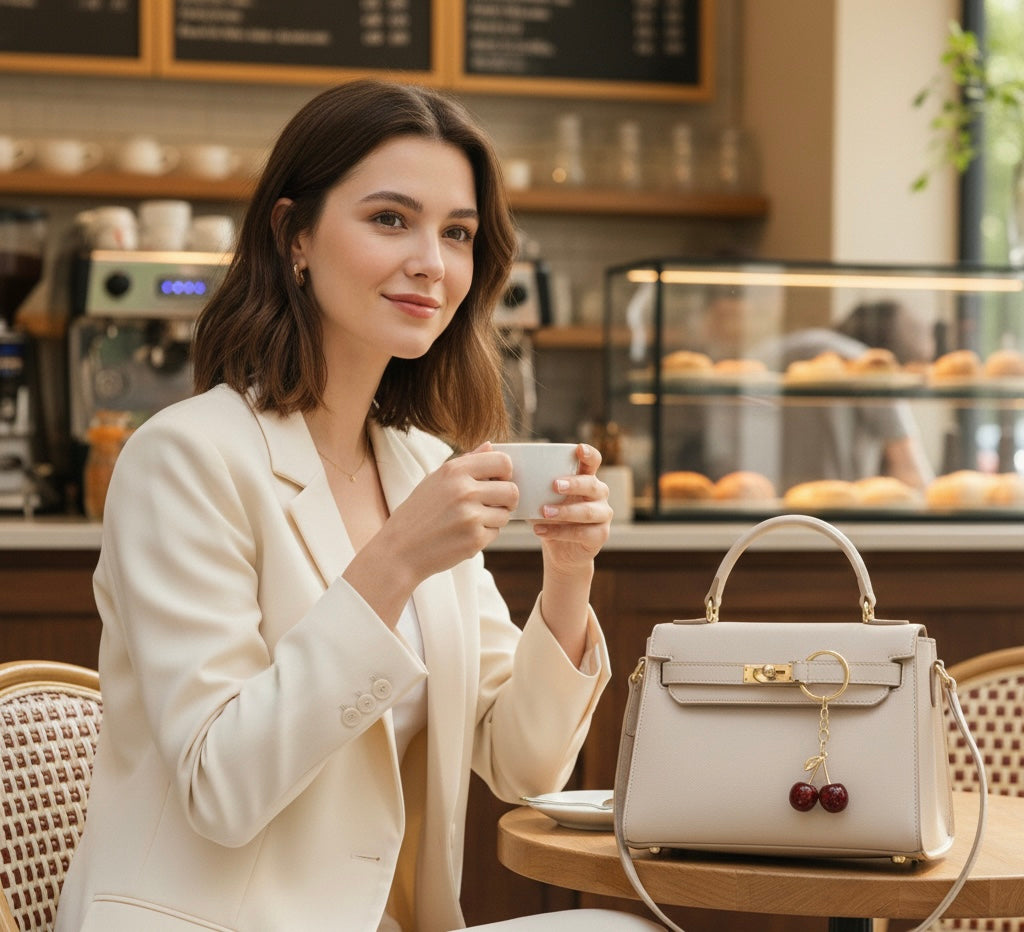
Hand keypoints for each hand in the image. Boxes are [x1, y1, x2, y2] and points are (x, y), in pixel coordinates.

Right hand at [382, 442, 517, 580]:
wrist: (399, 550)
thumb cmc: (418, 512)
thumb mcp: (435, 479)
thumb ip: (466, 462)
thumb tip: (491, 445)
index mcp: (454, 470)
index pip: (503, 462)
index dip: (506, 473)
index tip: (498, 482)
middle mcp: (464, 490)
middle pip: (512, 491)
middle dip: (506, 500)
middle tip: (492, 505)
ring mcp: (470, 516)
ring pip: (505, 515)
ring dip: (494, 519)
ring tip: (470, 521)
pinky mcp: (474, 540)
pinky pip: (495, 533)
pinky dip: (484, 535)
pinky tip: (463, 535)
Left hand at [532, 443, 611, 573]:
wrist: (559, 550)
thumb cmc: (548, 515)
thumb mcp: (539, 497)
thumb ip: (527, 479)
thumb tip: (491, 449)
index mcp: (586, 477)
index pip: (593, 460)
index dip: (588, 453)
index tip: (578, 448)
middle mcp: (599, 494)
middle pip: (592, 484)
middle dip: (574, 484)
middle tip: (554, 485)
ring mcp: (603, 515)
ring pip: (588, 511)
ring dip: (565, 511)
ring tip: (544, 512)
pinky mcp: (600, 535)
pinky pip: (582, 533)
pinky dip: (559, 532)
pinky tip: (540, 530)